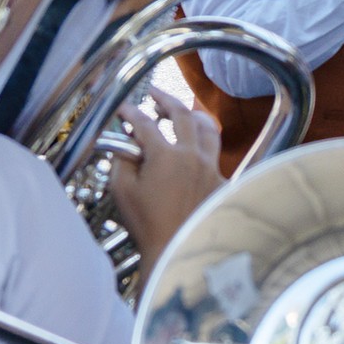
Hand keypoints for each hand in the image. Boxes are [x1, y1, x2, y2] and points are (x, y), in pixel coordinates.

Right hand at [106, 87, 222, 275]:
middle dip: (166, 100)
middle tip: (155, 95)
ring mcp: (211, 168)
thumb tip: (125, 145)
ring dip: (194, 116)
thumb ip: (121, 161)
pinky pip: (216, 156)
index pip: (145, 124)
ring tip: (183, 113)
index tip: (124, 109)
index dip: (132, 113)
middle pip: (182, 114)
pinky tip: (198, 150)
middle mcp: (192, 156)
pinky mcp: (221, 182)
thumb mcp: (122, 191)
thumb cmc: (147, 224)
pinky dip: (205, 148)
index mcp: (165, 156)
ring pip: (208, 130)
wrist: (175, 249)